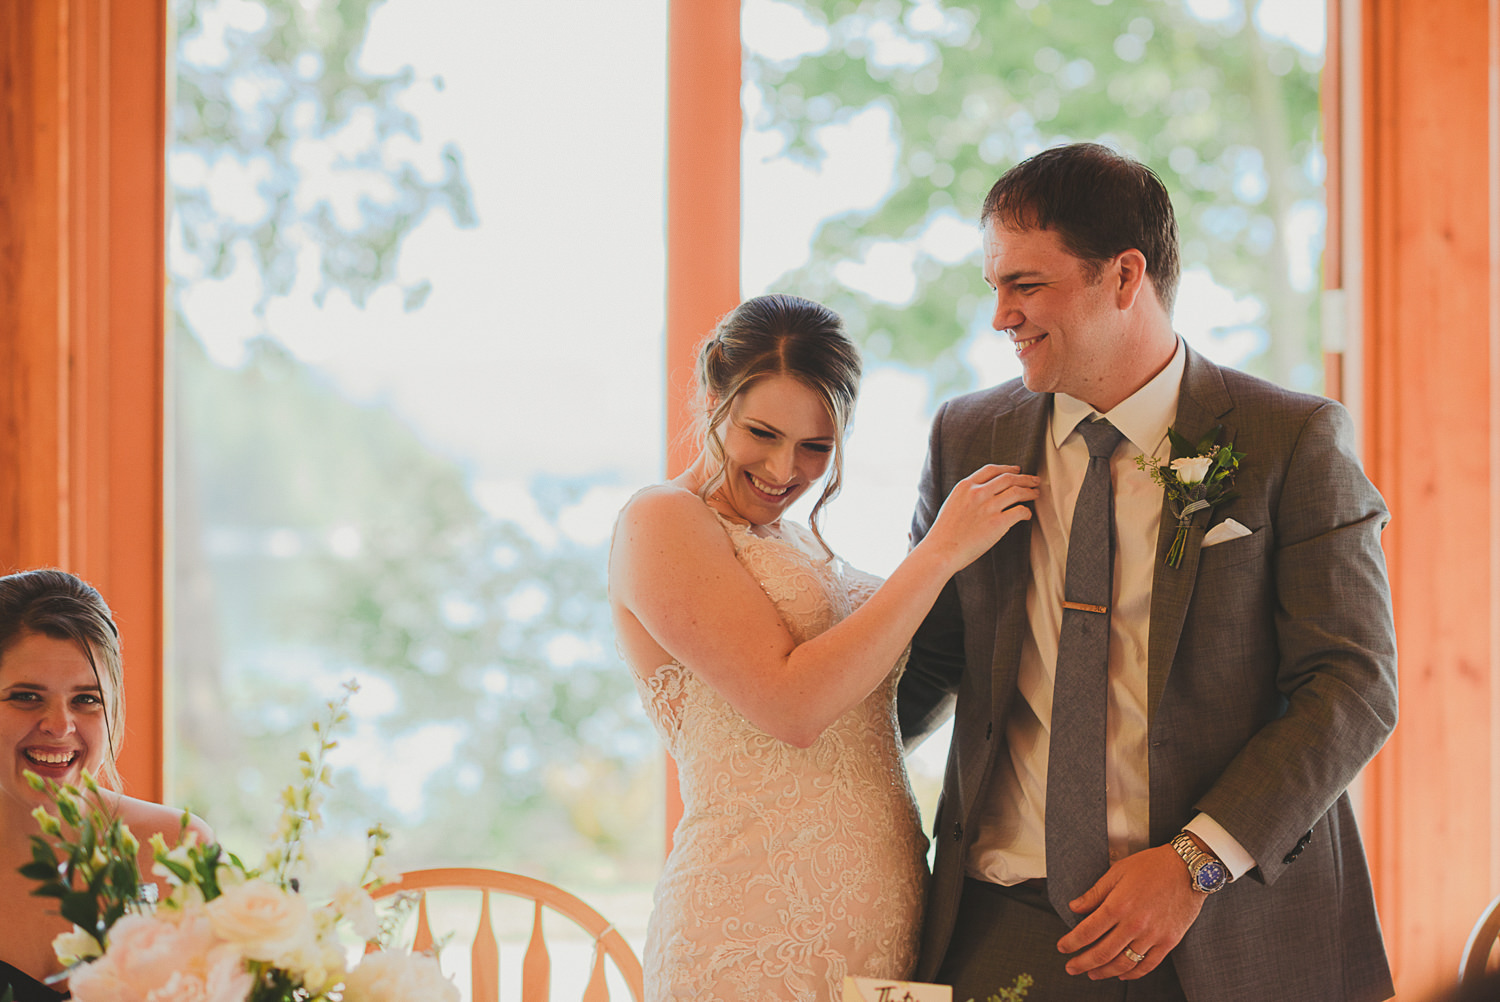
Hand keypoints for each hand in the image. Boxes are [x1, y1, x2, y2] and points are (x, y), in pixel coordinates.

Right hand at [924, 465, 1039, 571]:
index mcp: (965, 486)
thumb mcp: (952, 504)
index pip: (991, 470)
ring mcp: (988, 507)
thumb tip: (984, 494)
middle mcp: (977, 493)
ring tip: (1035, 494)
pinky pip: (1020, 511)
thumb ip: (967, 496)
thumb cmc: (944, 534)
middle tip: (1034, 480)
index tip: (1017, 470)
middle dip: (1025, 478)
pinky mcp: (997, 523)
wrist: (941, 551)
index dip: (1007, 468)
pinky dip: (1027, 512)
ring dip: (1030, 491)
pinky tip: (1027, 515)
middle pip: (1008, 478)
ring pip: (1017, 491)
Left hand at [1055, 844, 1206, 980]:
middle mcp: (1134, 924)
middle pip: (1102, 953)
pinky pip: (1148, 964)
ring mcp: (1152, 935)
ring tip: (1092, 974)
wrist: (1188, 868)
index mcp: (1118, 905)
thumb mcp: (1117, 872)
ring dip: (1104, 972)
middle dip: (1082, 963)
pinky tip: (1121, 974)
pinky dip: (1132, 973)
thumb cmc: (1151, 866)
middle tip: (1071, 968)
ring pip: (1123, 963)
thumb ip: (1095, 893)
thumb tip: (1074, 907)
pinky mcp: (1168, 941)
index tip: (1062, 947)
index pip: (1087, 931)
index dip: (1071, 943)